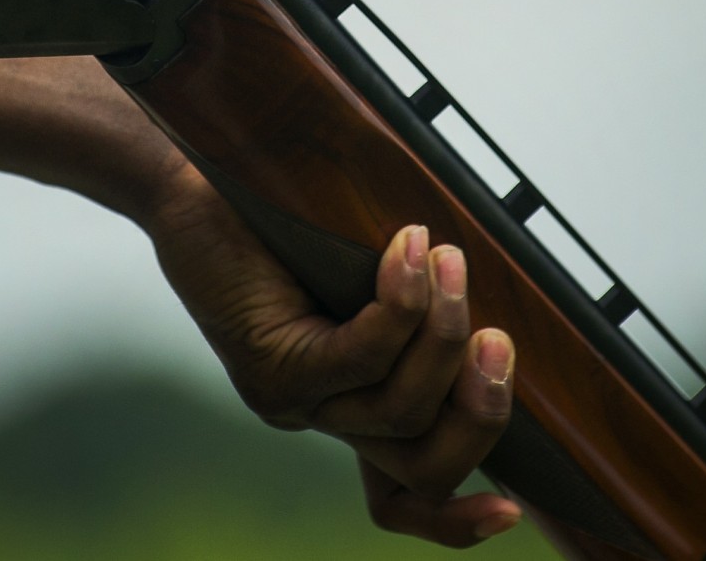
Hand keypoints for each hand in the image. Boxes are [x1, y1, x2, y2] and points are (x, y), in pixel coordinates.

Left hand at [146, 164, 520, 546]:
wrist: (191, 185)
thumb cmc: (279, 219)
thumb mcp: (361, 269)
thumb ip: (414, 309)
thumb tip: (496, 316)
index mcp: (345, 404)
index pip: (401, 498)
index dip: (456, 521)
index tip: (514, 509)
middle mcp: (319, 415)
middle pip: (422, 466)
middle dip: (479, 413)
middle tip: (501, 342)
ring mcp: (292, 399)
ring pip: (398, 409)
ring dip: (443, 336)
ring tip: (450, 262)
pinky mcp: (272, 364)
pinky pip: (357, 358)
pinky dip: (398, 308)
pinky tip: (412, 254)